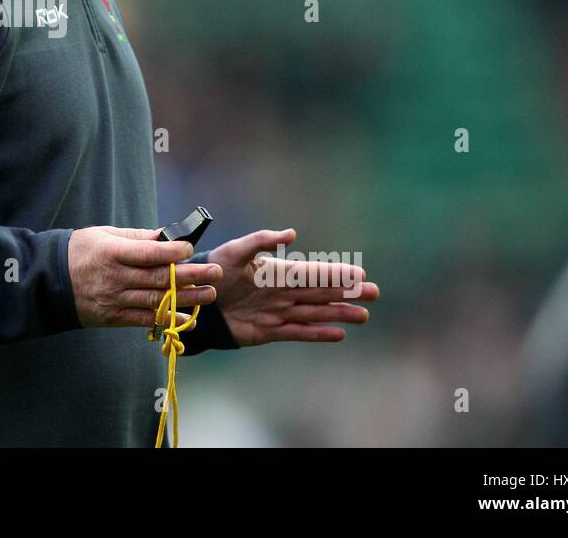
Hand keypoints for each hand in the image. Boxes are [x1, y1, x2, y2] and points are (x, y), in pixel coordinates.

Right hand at [68, 226, 223, 327]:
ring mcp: (114, 300)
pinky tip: (189, 317)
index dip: (171, 252)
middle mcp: (114, 278)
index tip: (190, 249)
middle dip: (189, 275)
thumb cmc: (80, 251)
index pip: (146, 253)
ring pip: (156, 300)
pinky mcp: (114, 318)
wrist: (50, 281)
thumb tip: (167, 235)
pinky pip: (145, 319)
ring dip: (186, 298)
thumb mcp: (104, 235)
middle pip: (157, 278)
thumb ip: (137, 237)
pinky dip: (168, 319)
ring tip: (210, 294)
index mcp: (110, 253)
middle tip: (214, 272)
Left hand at [205, 228, 378, 346]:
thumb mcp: (234, 251)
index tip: (358, 273)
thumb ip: (260, 241)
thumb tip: (291, 233)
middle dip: (346, 293)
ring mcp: (277, 312)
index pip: (311, 273)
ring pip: (314, 313)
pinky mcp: (269, 331)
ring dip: (338, 314)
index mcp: (276, 271)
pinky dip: (317, 334)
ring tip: (363, 315)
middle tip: (374, 293)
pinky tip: (338, 333)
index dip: (334, 274)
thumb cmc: (212, 271)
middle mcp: (282, 292)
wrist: (194, 301)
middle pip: (320, 293)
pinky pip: (298, 333)